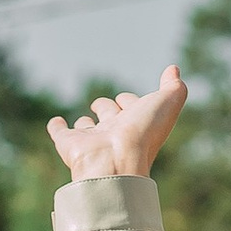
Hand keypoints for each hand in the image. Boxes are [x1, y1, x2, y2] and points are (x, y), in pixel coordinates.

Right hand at [47, 64, 187, 181]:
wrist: (115, 161)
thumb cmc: (142, 133)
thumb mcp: (165, 104)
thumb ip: (173, 88)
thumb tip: (174, 69)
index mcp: (136, 123)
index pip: (132, 107)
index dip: (132, 101)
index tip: (129, 100)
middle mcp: (114, 132)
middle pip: (110, 116)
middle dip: (108, 108)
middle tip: (106, 106)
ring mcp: (91, 139)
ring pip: (87, 127)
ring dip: (85, 123)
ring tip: (85, 121)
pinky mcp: (69, 143)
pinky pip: (60, 133)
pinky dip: (57, 127)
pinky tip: (56, 123)